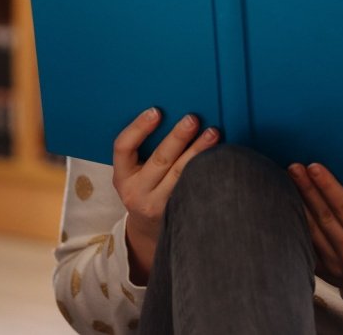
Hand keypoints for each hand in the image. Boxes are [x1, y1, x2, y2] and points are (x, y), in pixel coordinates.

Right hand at [111, 108, 219, 280]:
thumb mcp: (133, 174)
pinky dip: (207, 173)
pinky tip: (220, 159)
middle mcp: (137, 192)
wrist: (148, 231)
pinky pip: (194, 190)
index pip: (123, 148)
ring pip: (181, 175)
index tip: (156, 111)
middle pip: (159, 160)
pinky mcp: (178, 213)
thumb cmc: (145, 189)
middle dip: (178, 138)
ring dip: (198, 152)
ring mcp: (158, 205)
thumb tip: (171, 113)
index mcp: (122, 176)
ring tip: (213, 134)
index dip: (138, 128)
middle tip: (193, 119)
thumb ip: (144, 150)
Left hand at [288, 163, 342, 303]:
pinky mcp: (319, 272)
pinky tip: (285, 205)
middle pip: (324, 217)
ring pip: (310, 230)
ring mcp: (333, 265)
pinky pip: (304, 243)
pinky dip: (295, 223)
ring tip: (287, 180)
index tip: (314, 167)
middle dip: (307, 190)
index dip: (329, 187)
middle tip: (295, 168)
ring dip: (297, 203)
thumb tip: (336, 172)